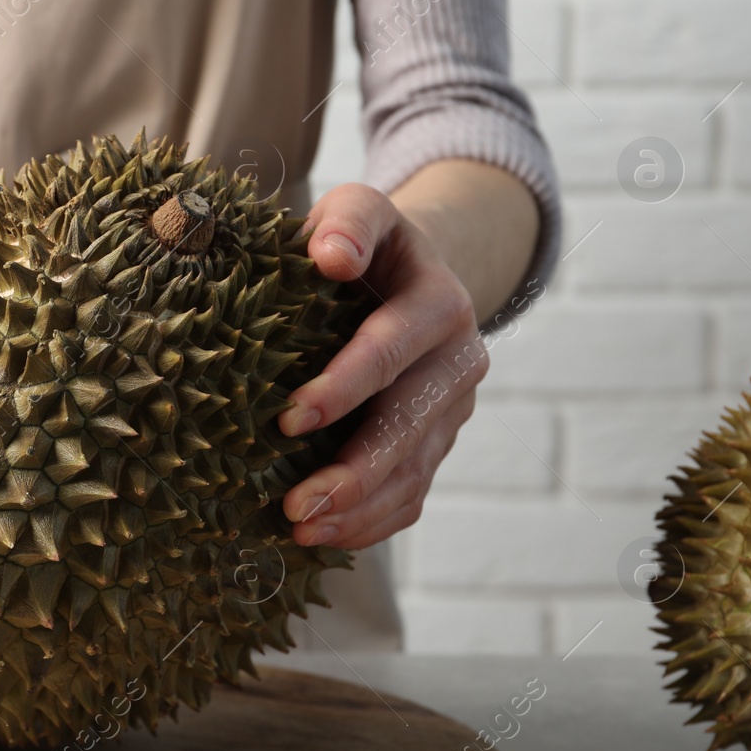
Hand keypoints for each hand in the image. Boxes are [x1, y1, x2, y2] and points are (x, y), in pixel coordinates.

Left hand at [278, 183, 486, 548]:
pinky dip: (375, 521)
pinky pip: (415, 492)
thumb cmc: (364, 243)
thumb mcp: (358, 211)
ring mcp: (454, 408)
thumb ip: (347, 224)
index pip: (390, 351)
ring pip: (415, 470)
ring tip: (302, 529)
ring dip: (360, 508)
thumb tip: (330, 255)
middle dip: (354, 470)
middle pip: (408, 425)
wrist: (413, 271)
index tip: (290, 418)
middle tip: (296, 505)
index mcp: (440, 303)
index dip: (342, 388)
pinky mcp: (439, 440)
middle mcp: (460, 360)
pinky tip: (328, 538)